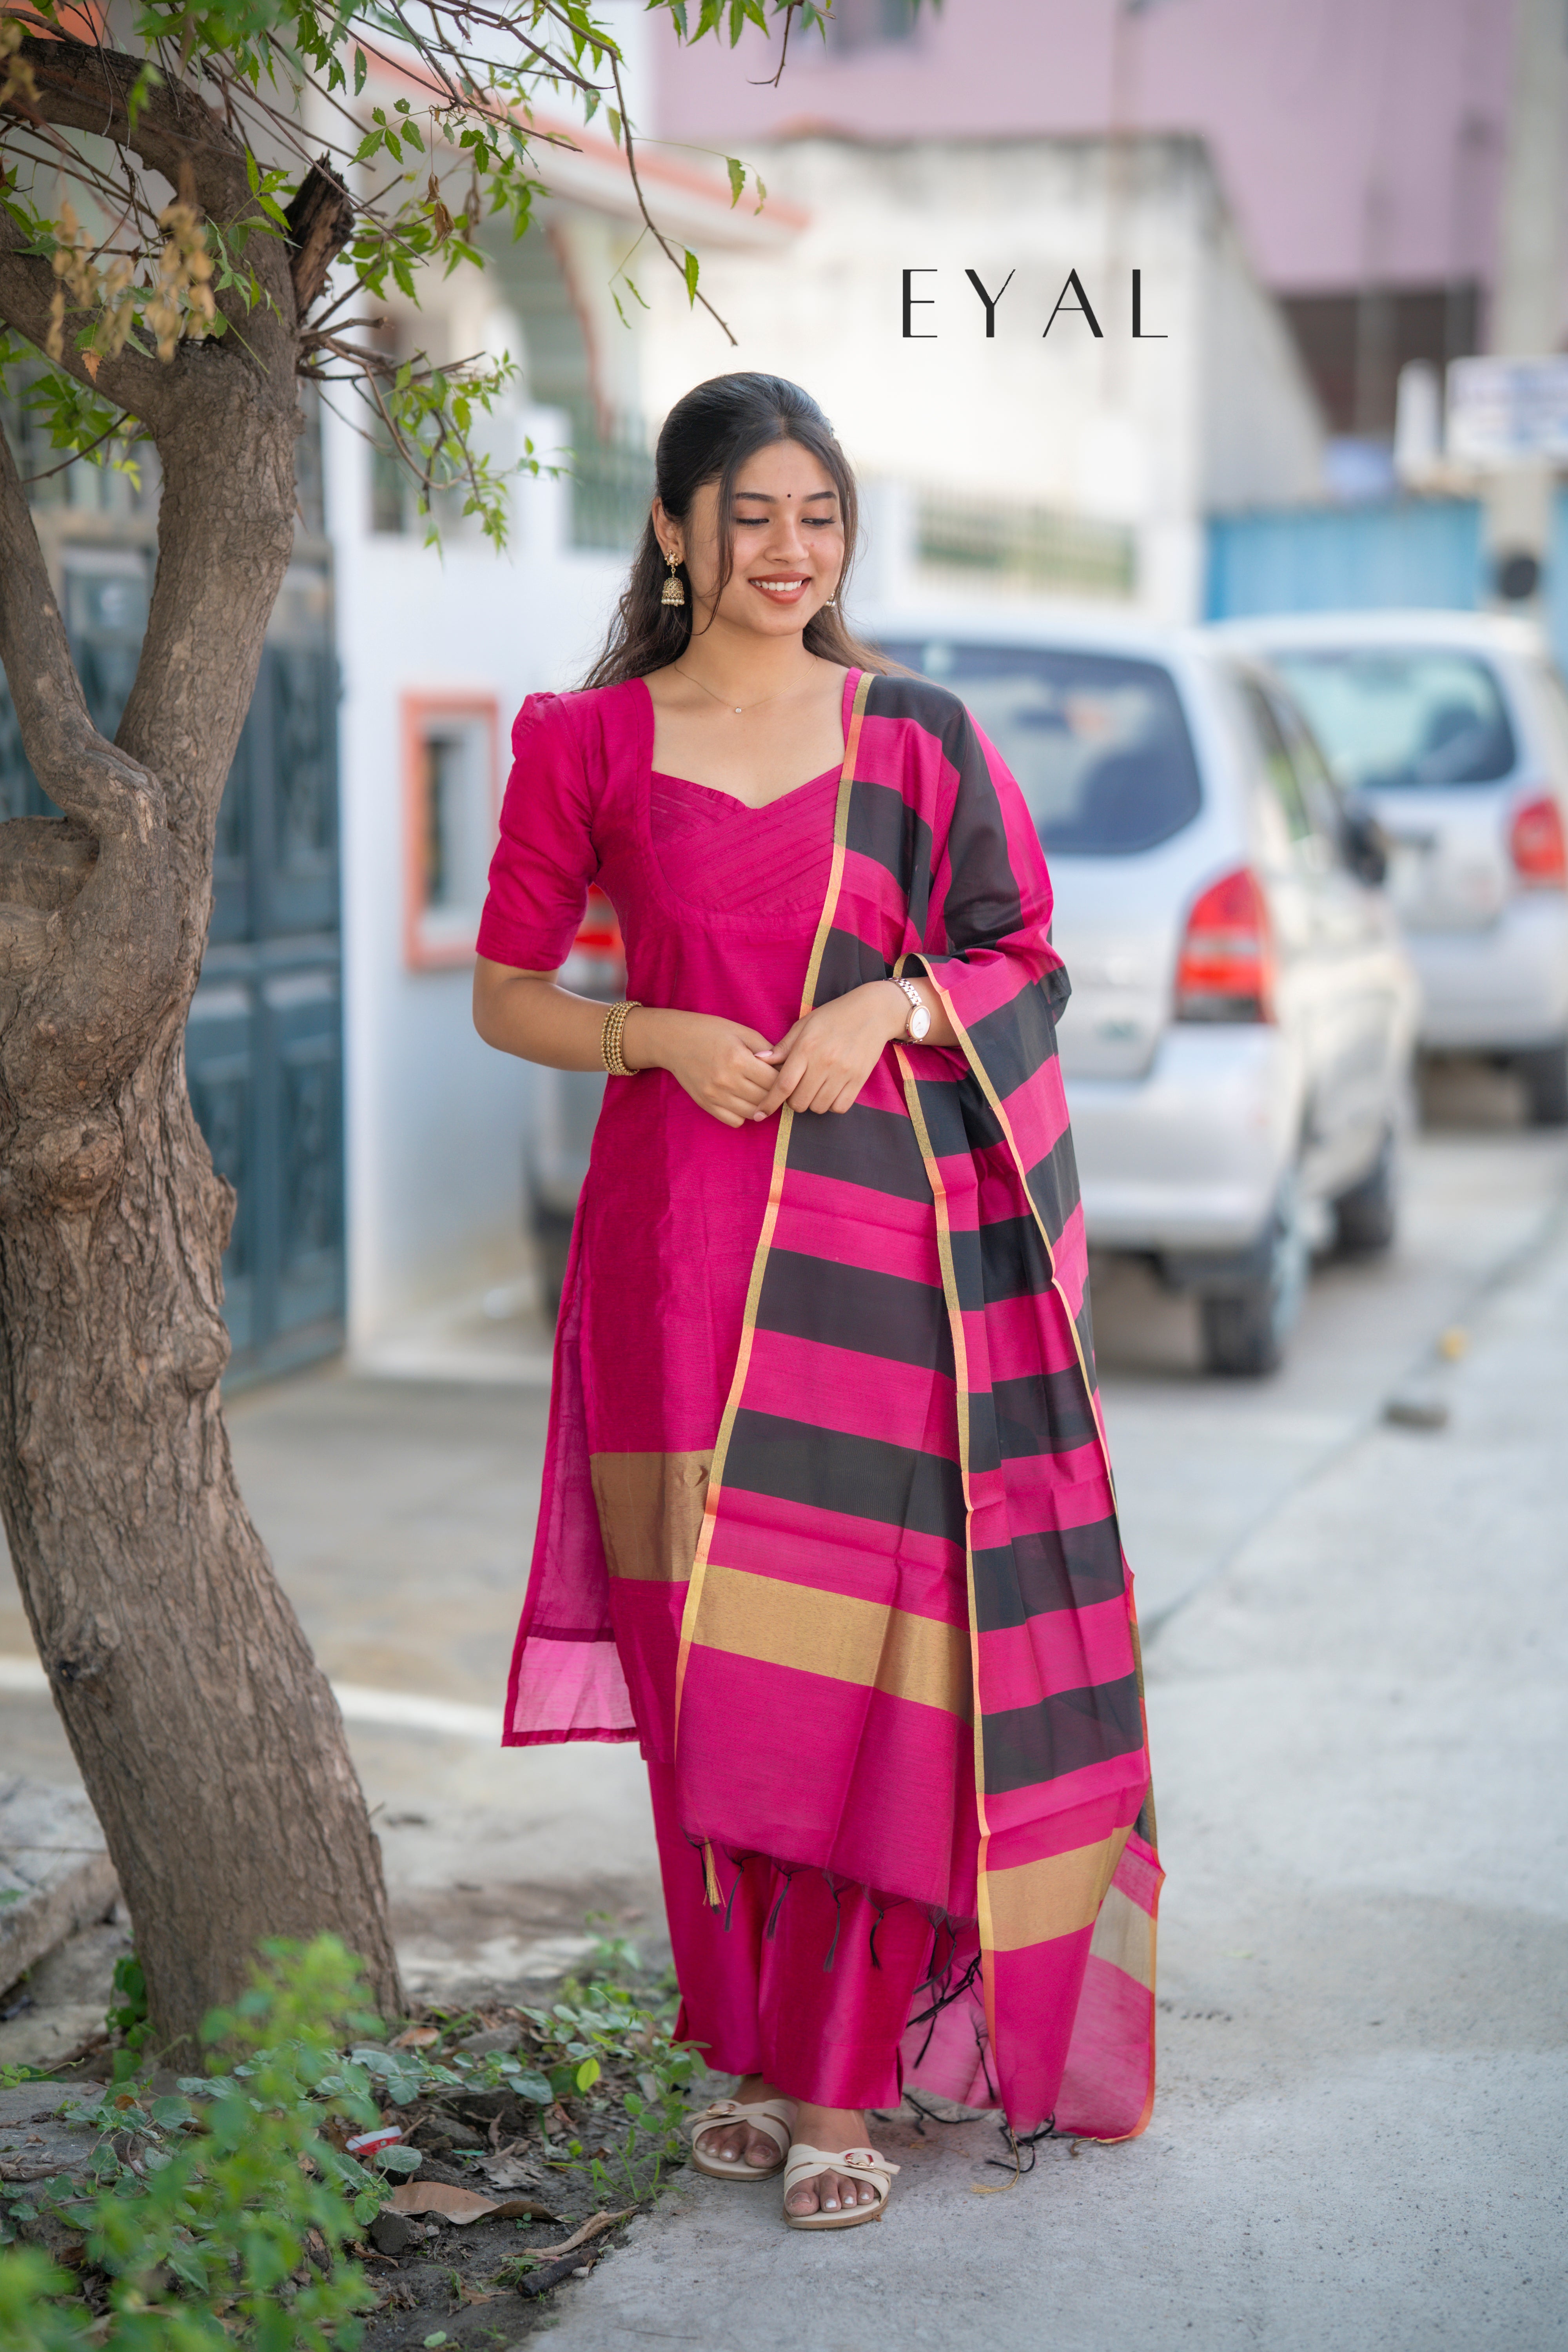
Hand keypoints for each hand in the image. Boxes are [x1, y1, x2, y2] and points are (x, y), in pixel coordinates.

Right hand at [626, 1006, 778, 1128]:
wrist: (673, 1040)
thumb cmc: (709, 1031)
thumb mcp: (740, 1031)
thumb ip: (765, 1048)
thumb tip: (785, 1065)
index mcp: (737, 1059)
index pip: (774, 1081)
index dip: (784, 1078)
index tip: (786, 1074)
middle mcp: (726, 1081)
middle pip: (765, 1099)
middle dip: (776, 1093)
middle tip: (777, 1085)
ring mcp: (714, 1096)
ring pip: (752, 1113)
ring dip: (761, 1105)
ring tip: (761, 1092)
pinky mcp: (706, 1104)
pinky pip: (734, 1121)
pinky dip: (743, 1114)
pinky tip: (743, 1100)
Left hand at [753, 982, 906, 1118]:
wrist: (872, 1012)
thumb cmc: (833, 1016)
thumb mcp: (804, 1025)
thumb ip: (783, 1047)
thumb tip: (759, 1060)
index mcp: (806, 1048)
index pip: (783, 1084)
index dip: (769, 1103)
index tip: (760, 1114)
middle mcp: (824, 1062)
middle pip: (799, 1101)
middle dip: (792, 1102)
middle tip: (796, 1090)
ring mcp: (843, 1072)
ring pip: (818, 1107)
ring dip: (812, 1103)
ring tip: (815, 1089)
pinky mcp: (859, 1079)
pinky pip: (840, 1107)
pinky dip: (831, 1105)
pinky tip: (830, 1091)